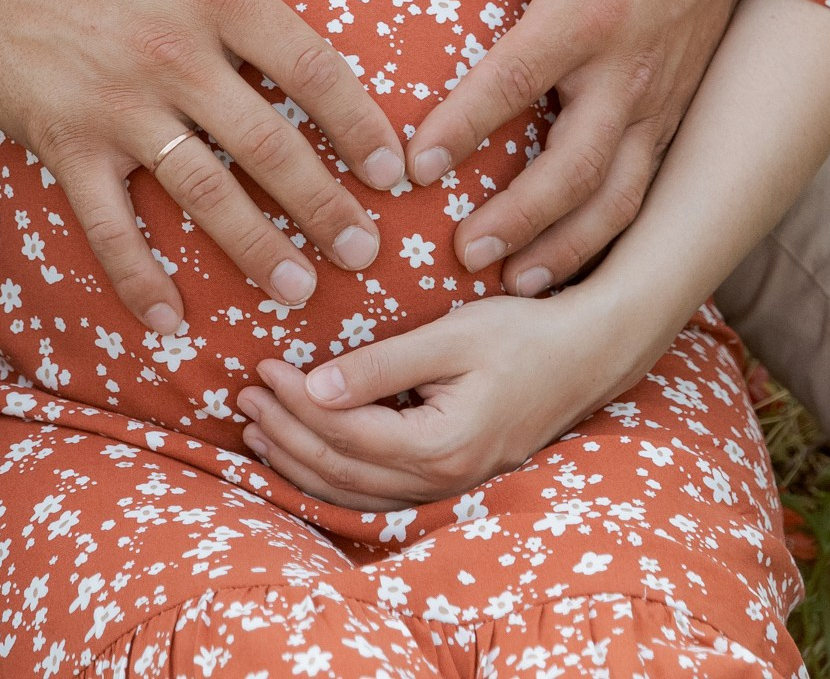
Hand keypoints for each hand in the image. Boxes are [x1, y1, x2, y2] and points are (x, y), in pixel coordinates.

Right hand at [0, 0, 407, 332]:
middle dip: (325, 208)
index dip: (360, 124)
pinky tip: (170, 321)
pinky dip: (138, 277)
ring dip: (256, 250)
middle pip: (271, 148)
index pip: (311, 69)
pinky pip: (109, 224)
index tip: (393, 168)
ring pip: (206, 194)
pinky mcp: (67, 143)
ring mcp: (121, 108)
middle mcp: (177, 57)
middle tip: (365, 253)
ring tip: (297, 292)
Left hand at [237, 288, 631, 510]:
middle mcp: (441, 479)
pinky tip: (305, 456)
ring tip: (257, 432)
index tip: (262, 368)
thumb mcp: (450, 337)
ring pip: (355, 491)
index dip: (296, 403)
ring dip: (301, 462)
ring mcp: (446, 487)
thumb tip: (314, 387)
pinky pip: (376, 493)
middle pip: (342, 469)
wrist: (585, 357)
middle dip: (286, 434)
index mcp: (441, 445)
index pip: (346, 432)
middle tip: (243, 398)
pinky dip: (333, 477)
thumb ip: (381, 365)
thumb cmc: (521, 335)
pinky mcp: (448, 479)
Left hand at [351, 0, 744, 291]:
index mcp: (587, 12)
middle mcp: (627, 71)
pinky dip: (605, 239)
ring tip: (513, 282)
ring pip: (617, 197)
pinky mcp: (672, 120)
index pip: (516, 80)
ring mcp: (657, 104)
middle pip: (576, 166)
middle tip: (463, 254)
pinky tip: (567, 267)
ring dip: (566, 247)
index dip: (464, 125)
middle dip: (520, 218)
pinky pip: (642, 193)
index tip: (414, 168)